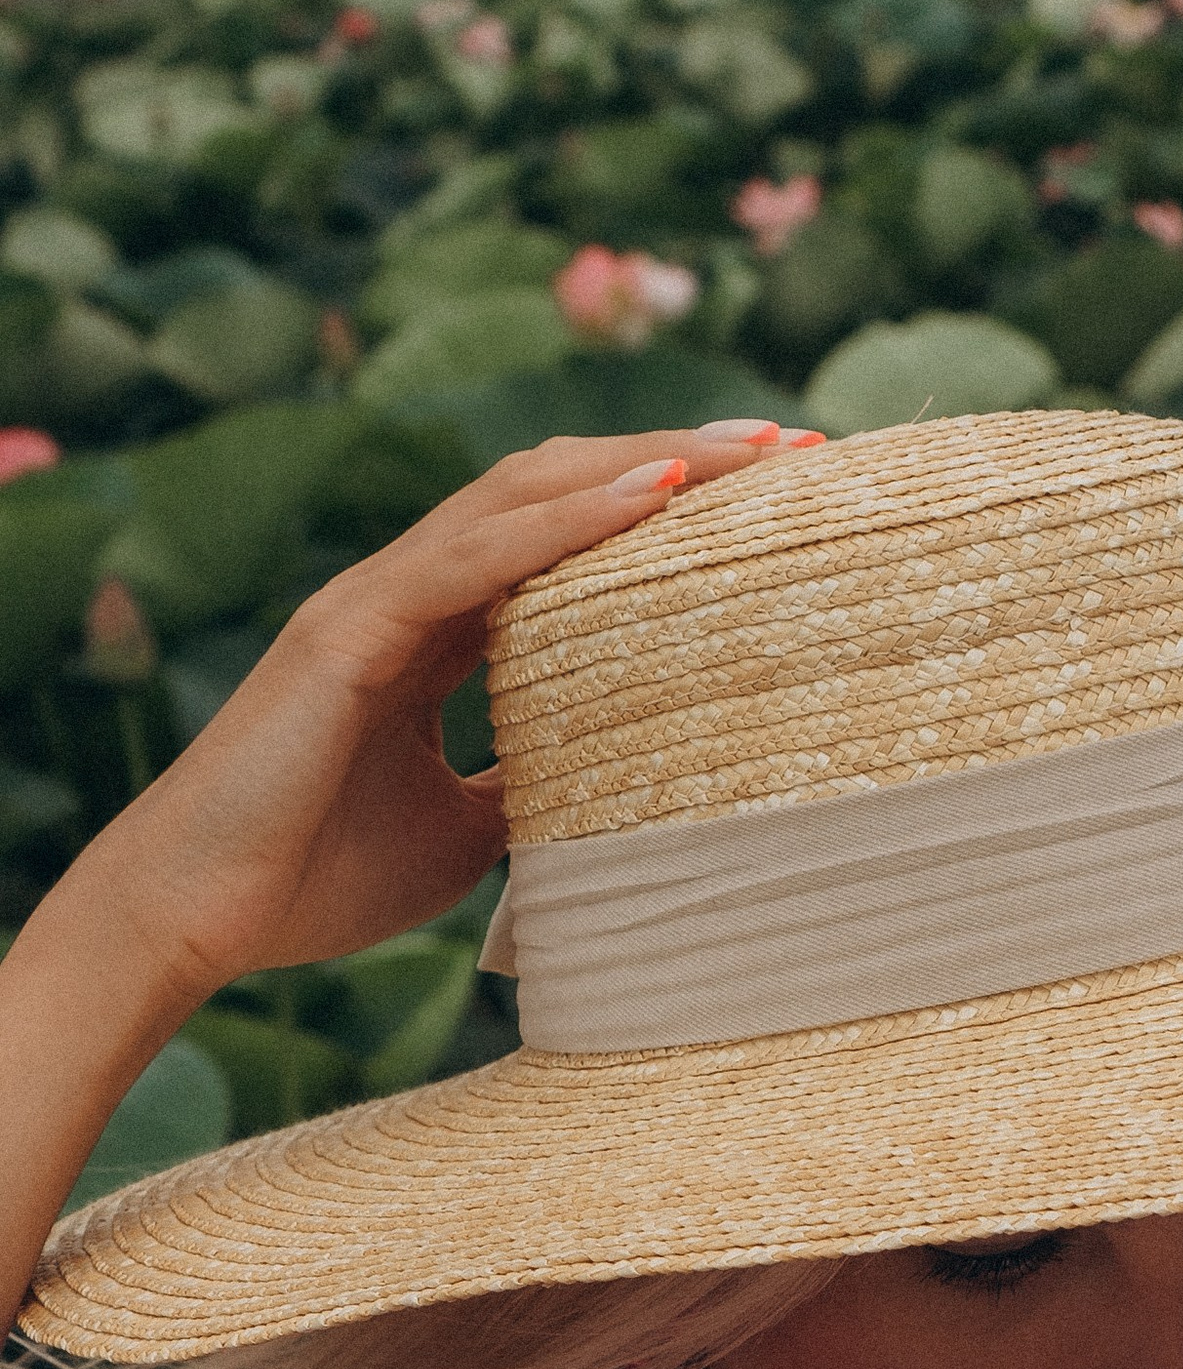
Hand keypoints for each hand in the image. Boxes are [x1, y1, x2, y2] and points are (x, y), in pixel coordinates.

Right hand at [0, 420, 812, 1333]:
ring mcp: (376, 600)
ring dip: (644, 462)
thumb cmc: (316, 877)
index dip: (670, 508)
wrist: (196, 918)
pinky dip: (566, 521)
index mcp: (438, 630)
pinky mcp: (347, 633)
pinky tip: (652, 494)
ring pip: (524, 497)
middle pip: (561, 489)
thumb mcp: (464, 832)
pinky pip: (472, 558)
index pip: (569, 539)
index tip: (779, 503)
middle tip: (799, 451)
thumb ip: (532, 788)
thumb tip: (622, 794)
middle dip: (681, 458)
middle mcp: (410, 593)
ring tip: (753, 451)